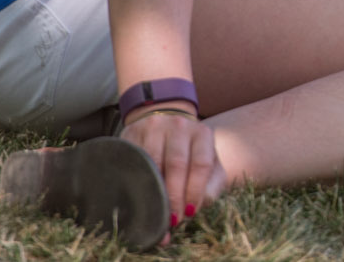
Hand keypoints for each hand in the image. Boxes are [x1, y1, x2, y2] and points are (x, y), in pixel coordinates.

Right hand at [120, 102, 224, 238]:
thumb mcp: (209, 164)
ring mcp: (154, 127)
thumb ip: (210, 186)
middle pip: (176, 164)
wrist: (164, 122)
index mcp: (202, 134)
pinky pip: (133, 159)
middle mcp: (179, 126)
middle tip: (171, 219)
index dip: (195, 191)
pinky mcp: (132, 133)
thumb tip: (192, 210)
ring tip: (155, 212)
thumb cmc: (190, 152)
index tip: (189, 213)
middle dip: (174, 196)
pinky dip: (135, 180)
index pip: (201, 164)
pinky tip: (137, 195)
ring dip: (153, 190)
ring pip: (152, 162)